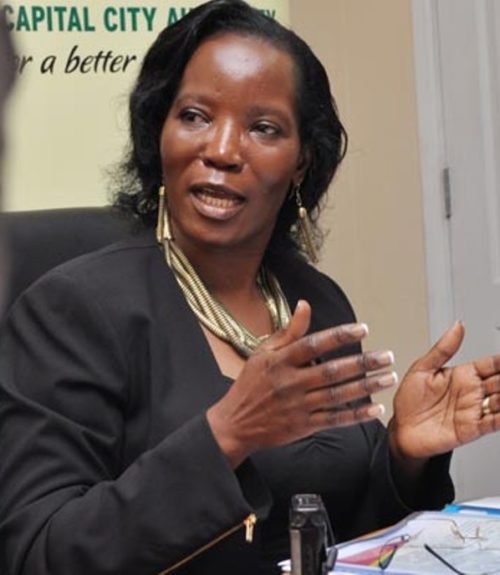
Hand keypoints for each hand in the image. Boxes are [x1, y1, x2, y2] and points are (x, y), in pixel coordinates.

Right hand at [207, 300, 396, 467]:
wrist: (236, 423)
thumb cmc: (250, 384)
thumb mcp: (262, 353)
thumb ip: (288, 332)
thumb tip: (304, 305)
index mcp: (280, 362)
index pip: (313, 345)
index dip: (339, 336)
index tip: (363, 329)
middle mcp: (291, 383)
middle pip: (332, 371)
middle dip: (363, 363)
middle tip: (387, 356)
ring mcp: (298, 406)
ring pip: (338, 395)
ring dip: (366, 386)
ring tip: (388, 377)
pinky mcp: (303, 426)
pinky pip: (334, 420)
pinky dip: (355, 415)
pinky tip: (375, 409)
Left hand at [390, 321, 499, 461]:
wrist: (400, 430)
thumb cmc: (409, 400)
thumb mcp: (422, 368)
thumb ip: (443, 349)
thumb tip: (457, 326)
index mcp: (463, 375)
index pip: (492, 365)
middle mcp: (472, 392)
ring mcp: (474, 410)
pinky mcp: (472, 428)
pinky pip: (494, 422)